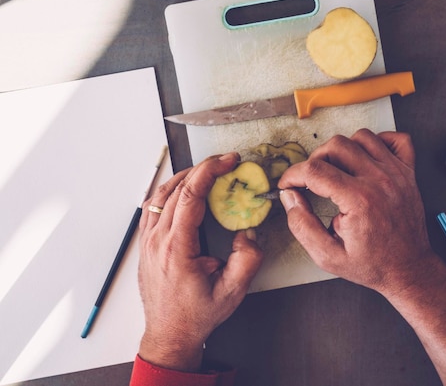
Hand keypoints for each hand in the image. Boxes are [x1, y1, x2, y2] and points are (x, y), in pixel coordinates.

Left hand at [137, 153, 262, 371]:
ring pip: (162, 193)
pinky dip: (170, 190)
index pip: (191, 194)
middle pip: (177, 187)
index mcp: (176, 248)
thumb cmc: (197, 315)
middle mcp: (157, 240)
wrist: (170, 334)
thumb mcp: (232, 292)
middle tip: (226, 163)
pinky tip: (183, 190)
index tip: (229, 161)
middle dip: (203, 168)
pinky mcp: (145, 243)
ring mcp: (147, 240)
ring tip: (208, 171)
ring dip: (186, 176)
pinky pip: (153, 206)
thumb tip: (248, 232)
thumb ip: (247, 260)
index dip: (211, 171)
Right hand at [277, 129, 432, 297]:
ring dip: (344, 149)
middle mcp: (380, 181)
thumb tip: (290, 197)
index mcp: (359, 201)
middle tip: (312, 180)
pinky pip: (396, 139)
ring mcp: (397, 173)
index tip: (288, 184)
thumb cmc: (371, 264)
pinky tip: (367, 160)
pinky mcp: (409, 172)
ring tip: (338, 170)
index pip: (315, 170)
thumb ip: (302, 226)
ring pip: (362, 136)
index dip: (293, 175)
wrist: (408, 269)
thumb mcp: (327, 256)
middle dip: (315, 160)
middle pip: (336, 145)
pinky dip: (379, 142)